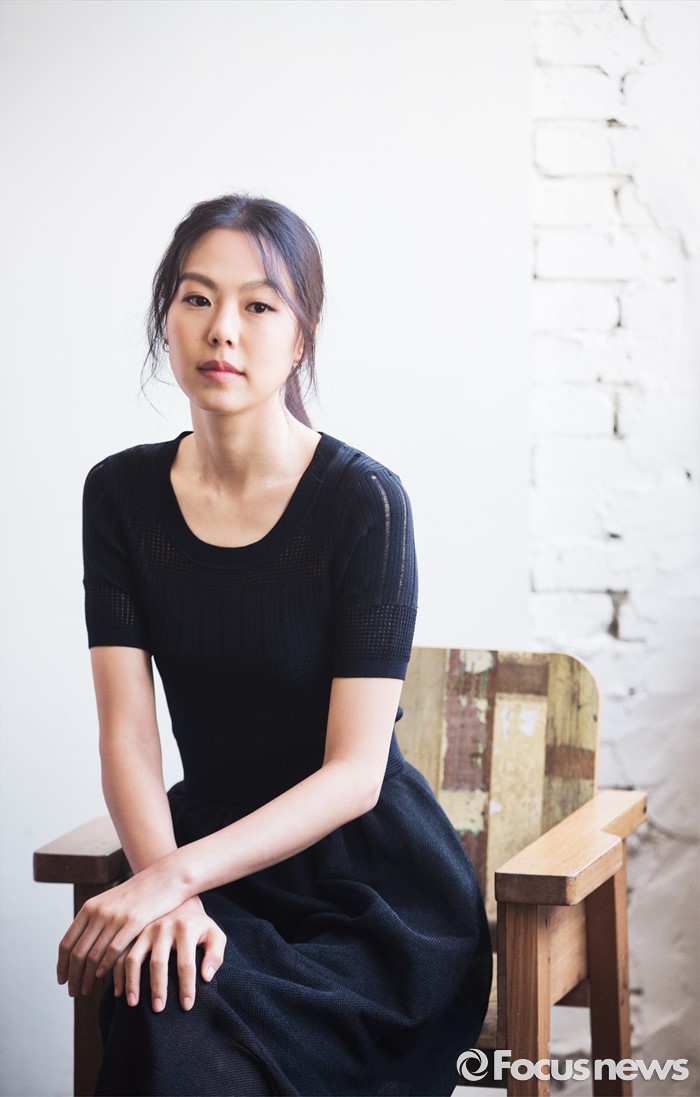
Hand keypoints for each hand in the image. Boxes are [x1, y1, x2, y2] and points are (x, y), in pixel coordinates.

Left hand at [57, 864, 184, 997]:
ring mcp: (115, 917)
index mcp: (89, 908)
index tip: (62, 980)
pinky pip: (113, 950)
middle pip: (77, 953)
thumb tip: (81, 947)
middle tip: (72, 992)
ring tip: (86, 990)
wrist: (165, 878)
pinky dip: (104, 966)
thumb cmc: (139, 895)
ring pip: (93, 955)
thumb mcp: (111, 903)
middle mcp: (98, 912)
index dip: (62, 965)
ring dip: (86, 977)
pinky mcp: (133, 922)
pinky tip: (102, 976)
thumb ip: (96, 922)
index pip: (67, 943)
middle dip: (72, 976)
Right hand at [113, 897, 225, 1012]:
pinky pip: (120, 955)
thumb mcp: (215, 935)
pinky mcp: (133, 933)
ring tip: (133, 1004)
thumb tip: (205, 977)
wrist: (182, 902)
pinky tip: (120, 993)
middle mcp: (163, 927)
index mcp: (185, 928)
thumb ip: (215, 955)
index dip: (186, 987)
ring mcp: (145, 929)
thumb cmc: (200, 926)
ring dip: (132, 982)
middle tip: (159, 1009)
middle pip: (158, 962)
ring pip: (134, 958)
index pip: (186, 963)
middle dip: (158, 988)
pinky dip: (118, 974)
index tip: (187, 1006)